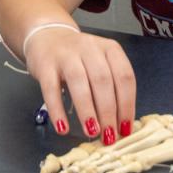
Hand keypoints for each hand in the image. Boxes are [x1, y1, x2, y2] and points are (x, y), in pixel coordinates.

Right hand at [24, 28, 135, 144]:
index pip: (124, 76)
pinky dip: (58, 111)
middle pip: (103, 80)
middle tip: (109, 136)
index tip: (125, 128)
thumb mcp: (101, 63)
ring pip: (79, 82)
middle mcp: (89, 48)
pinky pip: (51, 89)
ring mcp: (66, 55)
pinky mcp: (45, 65)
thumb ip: (111, 87)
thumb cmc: (79, 57)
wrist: (47, 36)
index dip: (127, 104)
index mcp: (110, 49)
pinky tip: (63, 128)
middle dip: (108, 111)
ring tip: (92, 132)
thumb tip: (120, 124)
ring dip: (87, 110)